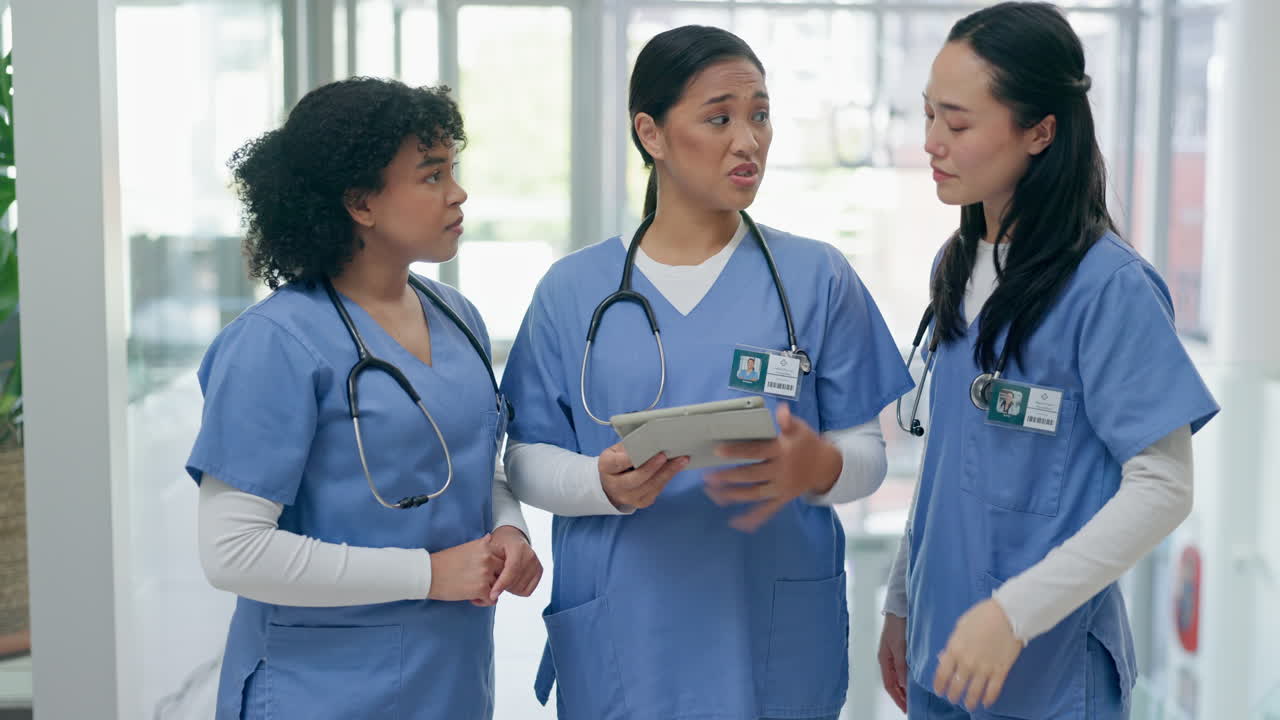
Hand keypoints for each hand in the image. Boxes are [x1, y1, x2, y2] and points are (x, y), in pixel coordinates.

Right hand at [427, 534, 501, 602]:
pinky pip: (492, 600)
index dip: (494, 568)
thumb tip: (490, 537)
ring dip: (488, 591)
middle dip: (494, 580)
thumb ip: (480, 545)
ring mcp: (486, 573)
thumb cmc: (444, 562)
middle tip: (479, 584)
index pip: (501, 558)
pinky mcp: (481, 589)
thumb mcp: (464, 547)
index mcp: (485, 547)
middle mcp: (488, 558)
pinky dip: (483, 602)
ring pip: (498, 587)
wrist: (429, 574)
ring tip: (473, 592)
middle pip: (502, 572)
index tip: (482, 572)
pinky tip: (471, 599)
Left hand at [481, 525, 542, 604]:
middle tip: (492, 585)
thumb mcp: (491, 549)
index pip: (512, 570)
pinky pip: (527, 591)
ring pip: (521, 588)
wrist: (512, 538)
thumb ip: (489, 564)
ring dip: (509, 589)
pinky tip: (510, 583)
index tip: (491, 595)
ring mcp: (536, 564)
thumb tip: (487, 584)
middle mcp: (530, 556)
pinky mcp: (539, 571)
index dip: (502, 584)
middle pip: (517, 582)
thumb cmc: (498, 544)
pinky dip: (517, 591)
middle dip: (503, 587)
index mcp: (518, 548)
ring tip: (501, 581)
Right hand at [598, 442, 688, 509]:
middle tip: (666, 456)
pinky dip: (668, 478)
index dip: (630, 458)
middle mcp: (615, 486)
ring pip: (650, 486)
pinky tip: (677, 468)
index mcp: (606, 468)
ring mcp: (629, 497)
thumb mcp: (616, 450)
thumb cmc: (617, 463)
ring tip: (681, 460)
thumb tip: (648, 439)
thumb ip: (629, 445)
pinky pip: (657, 490)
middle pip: (636, 478)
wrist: (612, 485)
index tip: (641, 450)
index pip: (617, 463)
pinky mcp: (642, 502)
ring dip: (667, 472)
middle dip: (653, 467)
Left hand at [703, 404, 841, 531]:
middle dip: (728, 477)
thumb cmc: (807, 443)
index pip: (755, 451)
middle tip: (708, 477)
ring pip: (754, 494)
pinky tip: (735, 522)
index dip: (736, 451)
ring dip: (732, 495)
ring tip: (712, 493)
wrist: (826, 466)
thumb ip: (788, 420)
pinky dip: (752, 518)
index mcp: (782, 451)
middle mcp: (781, 471)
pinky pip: (766, 510)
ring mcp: (781, 487)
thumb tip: (781, 410)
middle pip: (751, 475)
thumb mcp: (800, 428)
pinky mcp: (782, 499)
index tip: (718, 451)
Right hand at [878, 614, 908, 712]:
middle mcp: (888, 660)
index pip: (889, 685)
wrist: (900, 608)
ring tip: (912, 697)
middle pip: (893, 683)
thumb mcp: (899, 647)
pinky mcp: (901, 650)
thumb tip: (903, 684)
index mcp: (884, 660)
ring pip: (898, 677)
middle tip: (909, 707)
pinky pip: (902, 669)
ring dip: (904, 688)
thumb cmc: (897, 625)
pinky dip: (907, 678)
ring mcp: (894, 655)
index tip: (905, 708)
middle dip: (900, 696)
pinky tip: (914, 680)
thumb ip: (901, 666)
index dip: (897, 698)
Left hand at [933, 598, 1022, 710]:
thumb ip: (952, 644)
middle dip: (953, 695)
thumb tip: (945, 657)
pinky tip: (986, 703)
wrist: (1008, 614)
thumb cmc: (982, 615)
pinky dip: (989, 699)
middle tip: (953, 699)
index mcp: (954, 649)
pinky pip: (993, 690)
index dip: (939, 685)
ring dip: (970, 701)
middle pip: (957, 686)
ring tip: (968, 705)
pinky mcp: (1001, 671)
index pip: (942, 674)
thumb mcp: (960, 627)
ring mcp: (984, 668)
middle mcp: (967, 662)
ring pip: (974, 692)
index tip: (939, 691)